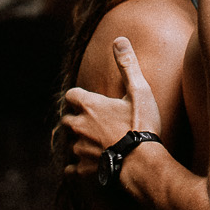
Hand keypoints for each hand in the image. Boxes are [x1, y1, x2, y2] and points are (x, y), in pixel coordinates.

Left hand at [60, 36, 164, 177]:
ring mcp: (80, 149)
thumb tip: (119, 39)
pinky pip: (72, 169)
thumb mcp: (139, 91)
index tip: (88, 100)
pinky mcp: (84, 170)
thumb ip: (127, 65)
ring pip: (72, 143)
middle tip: (93, 122)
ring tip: (97, 144)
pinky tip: (86, 167)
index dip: (79, 97)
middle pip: (67, 120)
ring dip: (81, 142)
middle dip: (77, 119)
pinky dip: (77, 168)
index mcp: (90, 106)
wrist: (143, 163)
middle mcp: (79, 126)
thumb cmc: (141, 126)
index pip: (71, 95)